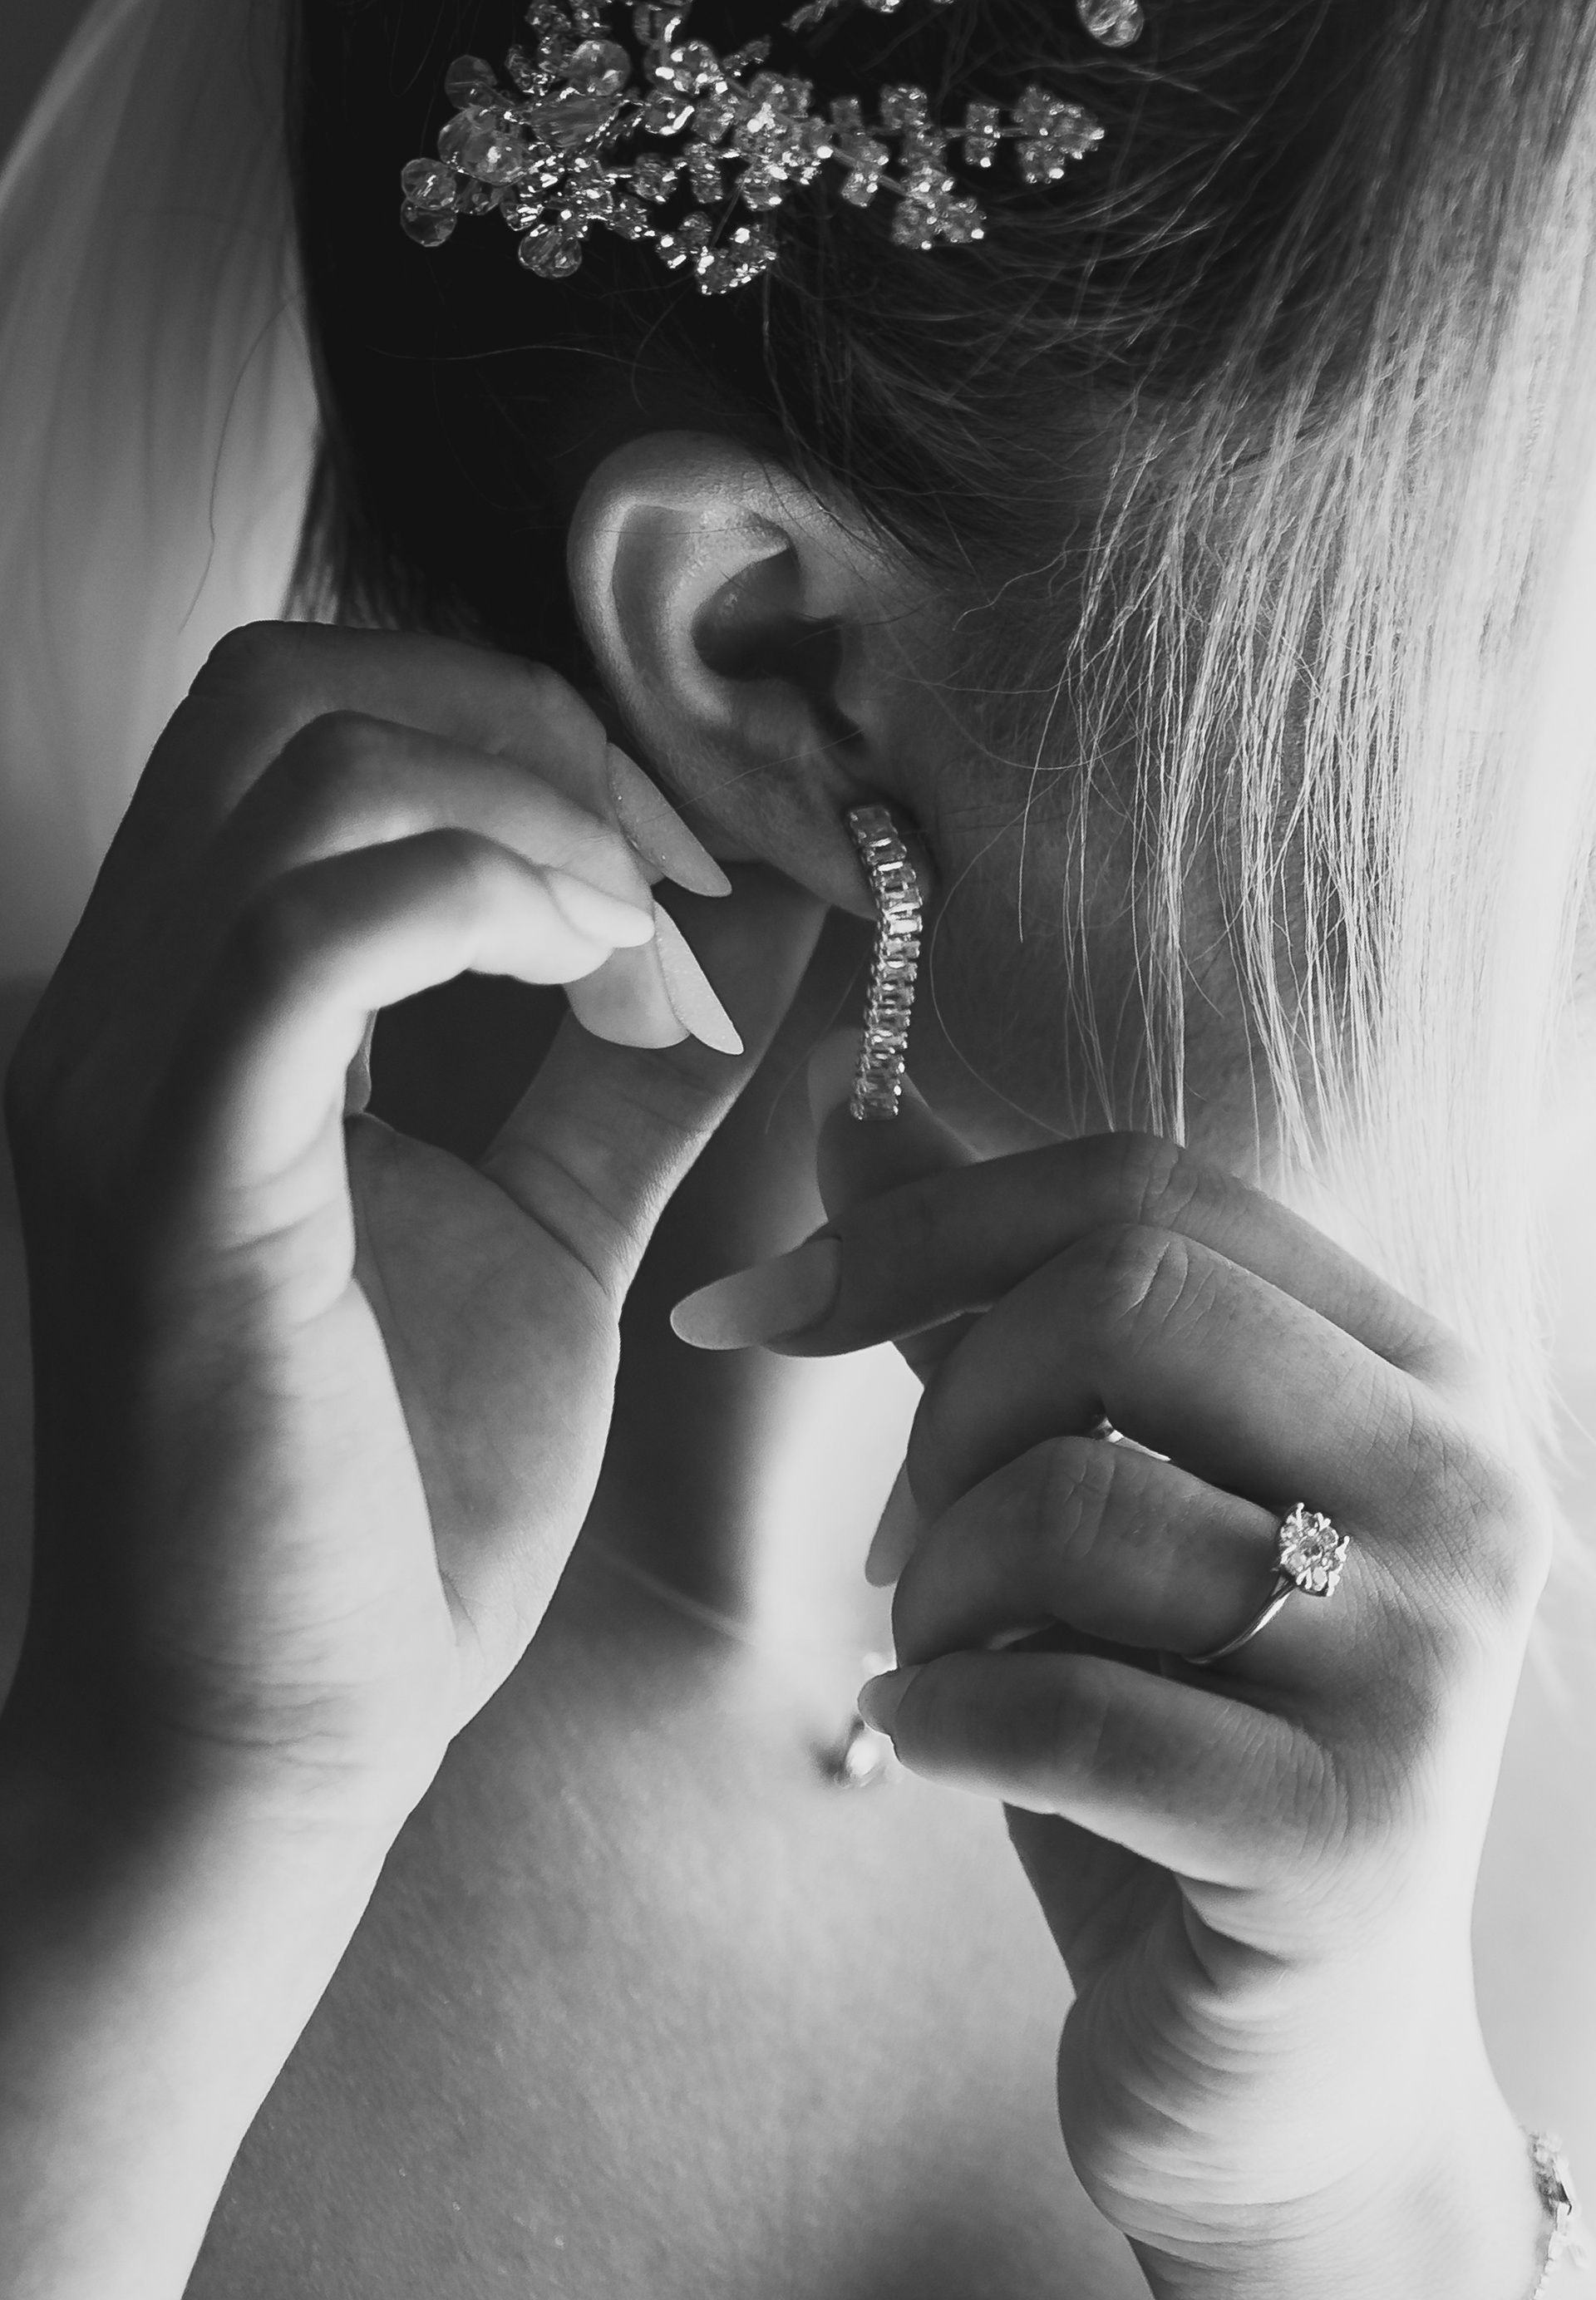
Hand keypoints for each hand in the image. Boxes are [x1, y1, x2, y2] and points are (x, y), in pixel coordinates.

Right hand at [4, 623, 822, 1846]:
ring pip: (303, 770)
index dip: (523, 730)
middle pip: (288, 688)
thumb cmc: (396, 1502)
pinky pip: (307, 937)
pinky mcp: (180, 1184)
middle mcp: (126, 1011)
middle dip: (524, 724)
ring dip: (529, 810)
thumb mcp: (547, 1234)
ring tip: (645, 942)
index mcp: (199, 1014)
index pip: (312, 728)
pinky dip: (478, 899)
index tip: (694, 845)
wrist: (279, 1738)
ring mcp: (131, 1085)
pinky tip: (596, 976)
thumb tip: (764, 918)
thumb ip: (632, 1070)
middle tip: (675, 860)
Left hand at [678, 1058, 1551, 2297]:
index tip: (744, 1310)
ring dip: (938, 1588)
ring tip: (959, 1662)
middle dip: (944, 1416)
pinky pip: (1059, 1703)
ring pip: (1072, 1497)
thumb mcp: (1081, 1487)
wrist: (1286, 2066)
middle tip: (919, 1545)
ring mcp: (1425, 1658)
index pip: (1143, 1190)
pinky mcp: (1353, 1832)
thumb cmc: (1170, 1743)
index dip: (915, 1228)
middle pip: (1118, 1299)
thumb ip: (983, 1290)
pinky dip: (940, 1717)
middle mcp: (1456, 1484)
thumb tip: (846, 1087)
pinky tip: (935, 1745)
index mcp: (1407, 1371)